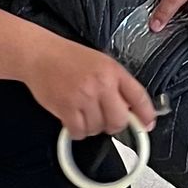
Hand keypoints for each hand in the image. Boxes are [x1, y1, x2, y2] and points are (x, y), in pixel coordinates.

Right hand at [24, 35, 157, 141]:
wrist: (40, 54)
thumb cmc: (68, 58)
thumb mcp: (101, 63)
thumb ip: (117, 84)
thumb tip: (131, 111)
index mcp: (114, 71)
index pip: (139, 97)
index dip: (146, 115)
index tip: (147, 125)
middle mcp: (102, 84)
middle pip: (119, 121)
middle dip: (114, 125)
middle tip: (105, 119)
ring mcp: (83, 97)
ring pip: (98, 129)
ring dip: (91, 127)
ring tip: (82, 112)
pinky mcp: (66, 108)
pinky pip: (79, 132)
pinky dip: (77, 131)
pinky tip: (72, 119)